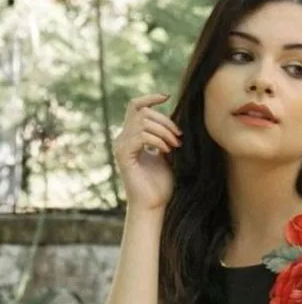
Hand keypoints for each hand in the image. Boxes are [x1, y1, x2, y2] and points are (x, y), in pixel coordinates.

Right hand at [114, 93, 182, 210]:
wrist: (153, 206)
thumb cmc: (160, 185)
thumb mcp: (166, 155)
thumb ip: (165, 137)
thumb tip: (175, 118)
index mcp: (131, 137)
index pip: (136, 106)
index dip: (150, 98)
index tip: (167, 97)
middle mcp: (122, 139)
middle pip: (142, 112)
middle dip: (164, 121)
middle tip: (179, 137)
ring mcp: (121, 147)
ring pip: (142, 122)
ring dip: (164, 132)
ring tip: (174, 145)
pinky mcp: (124, 156)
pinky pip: (141, 136)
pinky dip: (157, 140)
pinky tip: (166, 151)